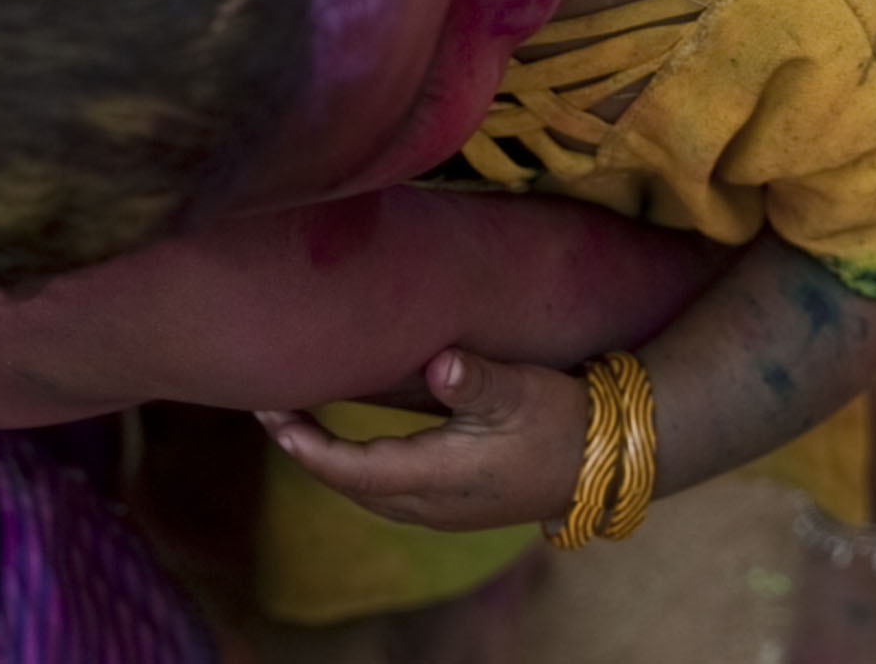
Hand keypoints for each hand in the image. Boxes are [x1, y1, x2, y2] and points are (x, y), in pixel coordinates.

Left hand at [255, 350, 593, 531]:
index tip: (268, 415)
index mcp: (437, 477)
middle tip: (269, 410)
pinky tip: (354, 442)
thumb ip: (475, 378)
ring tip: (298, 424)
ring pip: (369, 492)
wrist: (607, 462)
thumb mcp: (520, 390)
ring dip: (331, 462)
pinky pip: (390, 491)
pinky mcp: (458, 504)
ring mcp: (445, 510)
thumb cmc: (562, 419)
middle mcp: (432, 504)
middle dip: (306, 451)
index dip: (304, 445)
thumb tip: (442, 364)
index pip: (350, 469)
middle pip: (350, 485)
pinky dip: (360, 468)